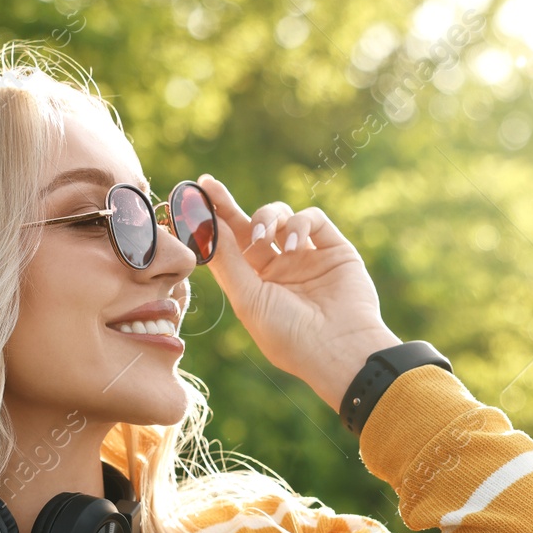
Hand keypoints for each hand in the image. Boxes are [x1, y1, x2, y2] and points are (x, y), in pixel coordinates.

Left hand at [195, 174, 401, 410]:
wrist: (338, 347)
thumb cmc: (288, 333)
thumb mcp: (248, 299)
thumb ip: (227, 261)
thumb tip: (205, 225)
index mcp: (254, 284)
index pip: (229, 246)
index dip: (211, 222)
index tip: (195, 196)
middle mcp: (278, 267)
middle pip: (250, 225)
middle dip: (228, 205)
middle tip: (209, 185)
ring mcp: (306, 255)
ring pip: (280, 215)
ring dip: (267, 219)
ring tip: (266, 241)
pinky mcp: (333, 248)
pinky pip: (312, 218)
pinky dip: (300, 224)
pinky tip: (295, 246)